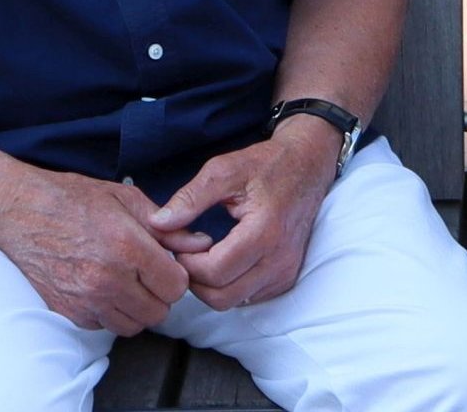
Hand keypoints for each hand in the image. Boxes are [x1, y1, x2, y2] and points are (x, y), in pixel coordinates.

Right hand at [0, 163, 193, 334]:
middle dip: (159, 294)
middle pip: (158, 312)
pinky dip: (110, 313)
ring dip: (136, 308)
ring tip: (126, 282)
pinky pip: (104, 326)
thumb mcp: (125, 199)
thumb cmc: (71, 200)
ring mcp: (85, 300)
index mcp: (127, 248)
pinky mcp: (68, 311)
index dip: (175, 275)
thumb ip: (167, 226)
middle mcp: (107, 280)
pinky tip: (103, 288)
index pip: (176, 286)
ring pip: (133, 325)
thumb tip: (199, 243)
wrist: (19, 211)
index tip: (165, 264)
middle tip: (147, 274)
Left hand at [146, 123, 344, 309]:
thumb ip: (190, 198)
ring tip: (205, 255)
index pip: (214, 273)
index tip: (181, 243)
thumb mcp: (224, 170)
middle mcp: (279, 260)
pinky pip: (248, 297)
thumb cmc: (267, 165)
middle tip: (188, 253)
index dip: (187, 263)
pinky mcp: (286, 278)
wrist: (308, 166)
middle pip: (221, 296)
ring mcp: (285, 272)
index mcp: (265, 232)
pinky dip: (229, 285)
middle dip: (195, 280)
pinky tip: (224, 259)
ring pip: (233, 302)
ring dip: (211, 285)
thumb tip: (159, 223)